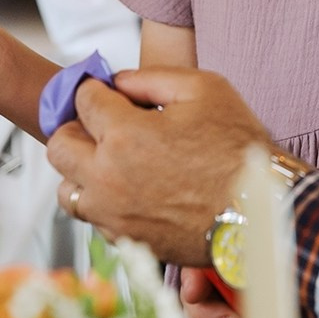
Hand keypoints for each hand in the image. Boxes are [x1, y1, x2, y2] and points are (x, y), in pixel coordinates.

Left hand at [46, 69, 271, 266]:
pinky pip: (92, 216)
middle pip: (59, 144)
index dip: (96, 89)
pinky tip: (130, 188)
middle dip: (77, 126)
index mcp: (124, 136)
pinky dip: (101, 200)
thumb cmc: (238, 150)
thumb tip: (118, 81)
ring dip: (81, 168)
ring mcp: (113, 214)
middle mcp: (107, 177)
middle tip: (103, 124)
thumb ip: (151, 77)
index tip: (107, 92)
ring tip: (111, 160)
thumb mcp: (204, 89)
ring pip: (66, 187)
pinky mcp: (124, 240)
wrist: (259, 212)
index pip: (82, 100)